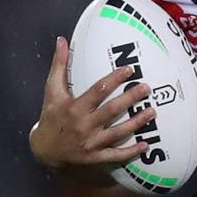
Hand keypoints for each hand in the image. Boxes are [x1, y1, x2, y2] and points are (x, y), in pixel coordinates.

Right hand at [30, 36, 155, 168]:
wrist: (43, 150)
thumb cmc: (51, 115)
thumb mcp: (52, 91)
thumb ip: (59, 65)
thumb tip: (62, 40)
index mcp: (74, 108)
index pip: (97, 91)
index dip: (114, 79)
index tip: (129, 70)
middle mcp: (84, 126)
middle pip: (111, 110)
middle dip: (130, 99)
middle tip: (146, 88)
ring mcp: (91, 143)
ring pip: (117, 132)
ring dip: (136, 123)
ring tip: (152, 112)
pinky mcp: (95, 157)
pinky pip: (115, 155)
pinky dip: (131, 152)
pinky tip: (146, 145)